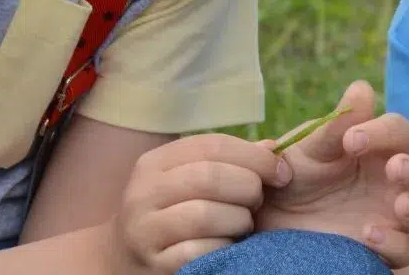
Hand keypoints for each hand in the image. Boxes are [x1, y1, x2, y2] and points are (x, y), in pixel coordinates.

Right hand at [108, 133, 291, 273]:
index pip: (213, 145)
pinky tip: (226, 246)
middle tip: (258, 202)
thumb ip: (228, 162)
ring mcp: (144, 229)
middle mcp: (144, 191)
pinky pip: (199, 251)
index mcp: (156, 162)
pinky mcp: (153, 263)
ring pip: (205, 215)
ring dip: (238, 220)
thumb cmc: (172, 214)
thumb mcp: (190, 180)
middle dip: (248, 188)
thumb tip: (272, 148)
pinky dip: (222, 247)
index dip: (255, 157)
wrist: (125, 259)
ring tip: (243, 225)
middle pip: (210, 177)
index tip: (282, 172)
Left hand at [254, 81, 408, 268]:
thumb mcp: (307, 150)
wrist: (273, 220)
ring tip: (400, 207)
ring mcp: (397, 217)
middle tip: (394, 170)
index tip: (351, 142)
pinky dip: (397, 243)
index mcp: (380, 148)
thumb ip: (335, 125)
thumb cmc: (294, 175)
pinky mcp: (388, 249)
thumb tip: (362, 89)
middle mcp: (397, 182)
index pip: (400, 131)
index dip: (382, 133)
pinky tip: (369, 234)